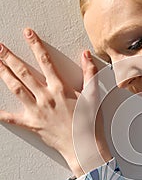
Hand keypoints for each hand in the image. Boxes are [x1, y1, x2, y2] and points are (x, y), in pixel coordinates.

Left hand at [0, 28, 111, 175]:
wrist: (84, 146)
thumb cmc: (89, 123)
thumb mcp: (93, 95)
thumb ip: (89, 73)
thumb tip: (85, 55)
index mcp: (60, 88)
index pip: (45, 61)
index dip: (35, 45)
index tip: (28, 33)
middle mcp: (46, 97)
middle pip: (24, 73)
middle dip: (9, 58)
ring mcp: (37, 111)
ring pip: (16, 89)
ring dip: (3, 75)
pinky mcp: (32, 124)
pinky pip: (13, 118)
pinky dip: (1, 113)